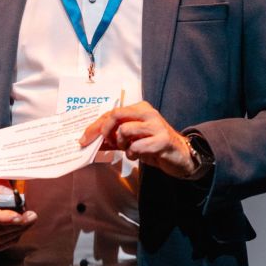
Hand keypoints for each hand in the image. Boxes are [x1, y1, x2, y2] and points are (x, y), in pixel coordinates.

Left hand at [79, 101, 201, 179]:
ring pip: (124, 130)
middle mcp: (148, 113)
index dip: (95, 126)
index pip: (112, 112)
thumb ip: (114, 139)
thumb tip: (92, 141)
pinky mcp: (162, 140)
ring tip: (128, 150)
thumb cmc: (155, 146)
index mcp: (140, 109)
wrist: (181, 156)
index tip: (84, 138)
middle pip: (115, 115)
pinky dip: (132, 154)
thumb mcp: (133, 140)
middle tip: (102, 143)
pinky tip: (137, 156)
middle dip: (103, 131)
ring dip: (121, 144)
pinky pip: (136, 147)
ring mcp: (156, 126)